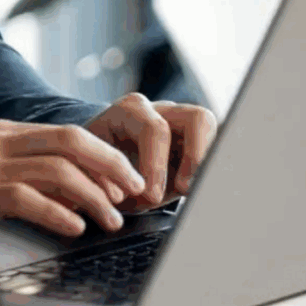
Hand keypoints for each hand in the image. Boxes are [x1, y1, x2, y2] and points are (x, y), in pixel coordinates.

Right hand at [0, 119, 148, 254]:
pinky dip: (59, 213)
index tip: (126, 180)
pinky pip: (29, 198)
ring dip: (94, 196)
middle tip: (134, 191)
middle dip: (112, 166)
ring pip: (58, 169)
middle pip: (72, 141)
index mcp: (2, 133)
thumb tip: (74, 191)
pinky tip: (74, 228)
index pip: (67, 134)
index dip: (104, 156)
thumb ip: (23, 173)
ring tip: (112, 220)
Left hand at [85, 94, 216, 210]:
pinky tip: (197, 190)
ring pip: (211, 130)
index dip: (156, 165)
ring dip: (206, 162)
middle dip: (196, 157)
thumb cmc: (93, 166)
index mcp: (128, 112)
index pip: (154, 129)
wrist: (95, 162)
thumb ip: (105, 180)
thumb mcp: (92, 170)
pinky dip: (208, 170)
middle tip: (184, 189)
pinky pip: (213, 149)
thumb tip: (124, 195)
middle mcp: (159, 111)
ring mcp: (179, 122)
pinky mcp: (193, 140)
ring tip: (193, 190)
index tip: (150, 195)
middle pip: (197, 118)